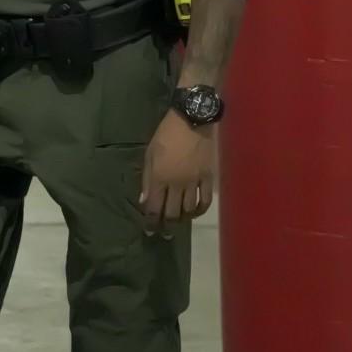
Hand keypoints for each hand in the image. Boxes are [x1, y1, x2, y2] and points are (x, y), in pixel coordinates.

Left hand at [139, 111, 215, 230]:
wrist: (191, 120)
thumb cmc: (166, 135)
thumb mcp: (150, 154)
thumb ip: (147, 179)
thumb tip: (144, 201)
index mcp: (160, 178)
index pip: (154, 208)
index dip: (151, 222)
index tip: (149, 231)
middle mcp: (177, 184)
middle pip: (171, 213)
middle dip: (166, 226)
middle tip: (163, 232)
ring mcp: (194, 182)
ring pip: (188, 210)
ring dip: (182, 220)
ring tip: (177, 223)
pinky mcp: (208, 178)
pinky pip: (205, 200)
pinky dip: (200, 210)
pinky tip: (194, 213)